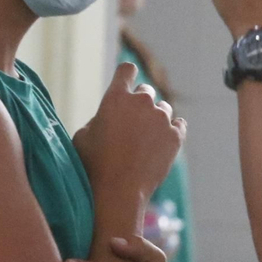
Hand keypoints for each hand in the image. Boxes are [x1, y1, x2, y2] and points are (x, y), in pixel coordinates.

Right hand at [74, 63, 185, 202]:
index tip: (128, 80)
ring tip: (144, 139)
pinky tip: (161, 142)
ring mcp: (162, 119)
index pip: (127, 69)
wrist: (117, 192)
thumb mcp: (83, 135)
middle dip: (139, 103)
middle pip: (146, 91)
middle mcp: (142, 102)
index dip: (127, 74)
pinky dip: (171, 131)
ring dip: (155, 118)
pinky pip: (178, 124)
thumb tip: (109, 116)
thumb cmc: (93, 165)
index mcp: (115, 97)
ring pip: (163, 108)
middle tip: (132, 124)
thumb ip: (99, 117)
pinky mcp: (176, 136)